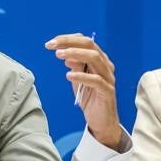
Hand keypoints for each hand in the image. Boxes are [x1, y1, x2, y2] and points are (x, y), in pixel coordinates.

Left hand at [44, 33, 121, 149]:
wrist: (101, 121)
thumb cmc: (90, 98)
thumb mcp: (78, 79)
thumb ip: (74, 66)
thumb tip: (65, 55)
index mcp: (99, 59)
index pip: (85, 41)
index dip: (68, 39)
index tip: (51, 42)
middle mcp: (106, 65)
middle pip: (90, 45)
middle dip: (69, 42)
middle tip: (51, 45)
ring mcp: (108, 77)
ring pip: (94, 58)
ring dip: (75, 54)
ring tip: (59, 55)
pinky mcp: (108, 91)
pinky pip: (96, 80)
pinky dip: (82, 76)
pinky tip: (68, 76)